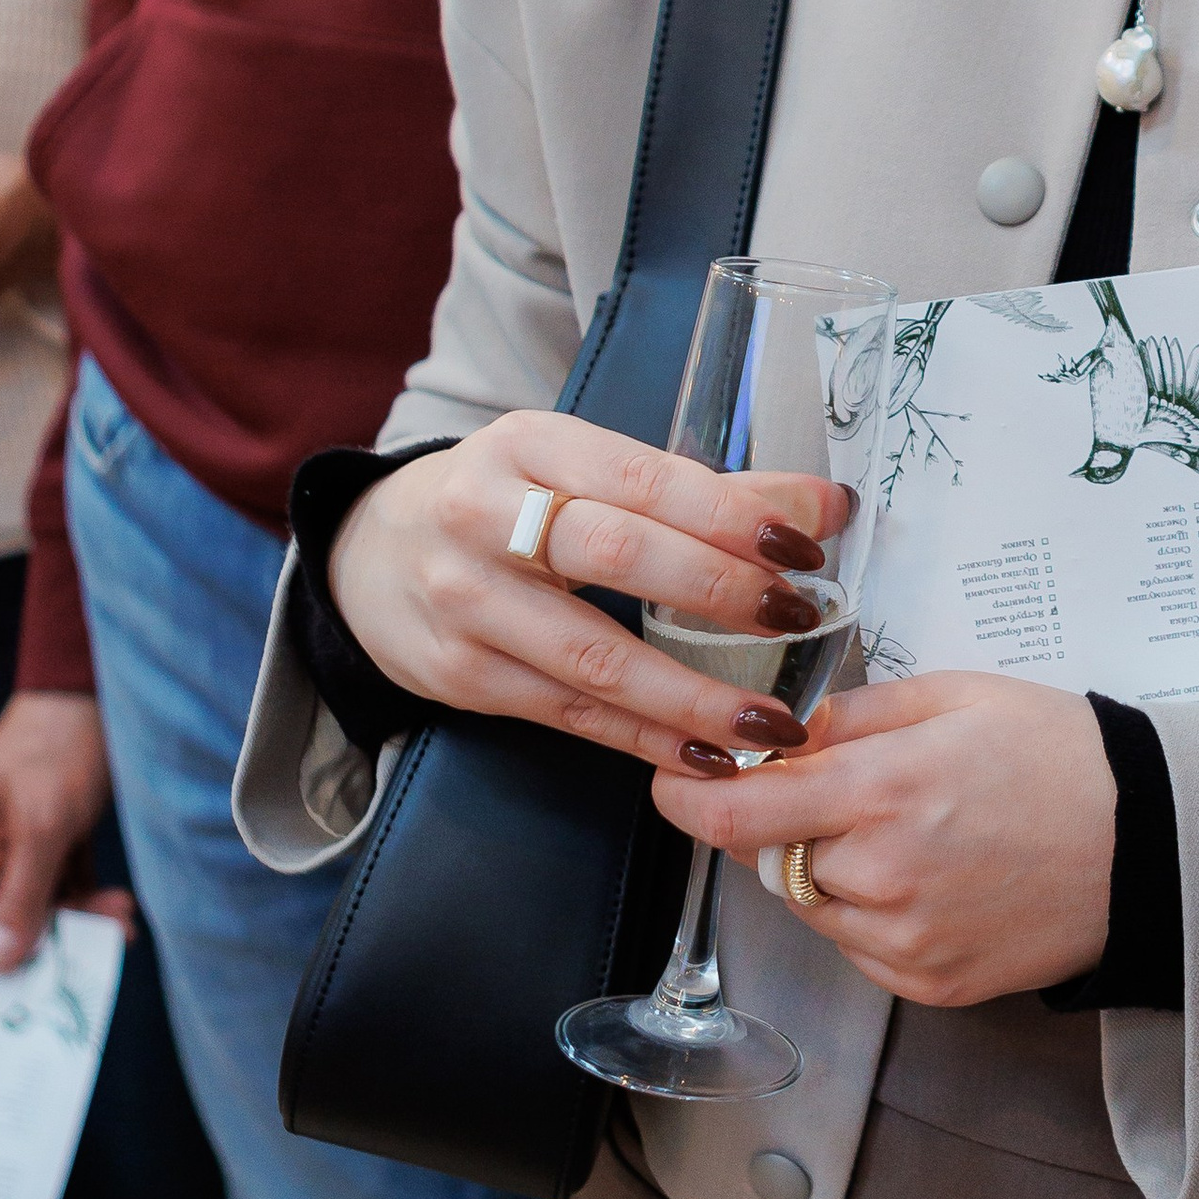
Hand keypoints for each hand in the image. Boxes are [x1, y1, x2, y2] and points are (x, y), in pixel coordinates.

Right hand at [0, 690, 134, 972]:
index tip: (33, 988)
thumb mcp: (43, 820)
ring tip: (123, 920)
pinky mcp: (57, 839)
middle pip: (10, 918)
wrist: (102, 689)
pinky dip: (92, 901)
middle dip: (55, 935)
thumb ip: (23, 892)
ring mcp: (21, 846)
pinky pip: (69, 887)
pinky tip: (120, 911)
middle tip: (103, 945)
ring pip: (47, 906)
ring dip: (82, 918)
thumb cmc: (60, 745)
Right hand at [326, 411, 856, 772]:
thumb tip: (825, 508)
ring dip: (692, 697)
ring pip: (592, 655)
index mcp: (528, 444)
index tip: (803, 550)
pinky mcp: (460, 676)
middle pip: (615, 555)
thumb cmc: (507, 504)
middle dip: (717, 592)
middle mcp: (484, 515)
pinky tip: (707, 755)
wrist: (373, 555)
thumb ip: (704, 491)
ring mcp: (464, 601)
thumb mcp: (582, 468)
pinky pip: (569, 714)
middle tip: (797, 622)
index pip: (642, 477)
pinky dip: (646, 740)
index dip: (728, 515)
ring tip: (771, 725)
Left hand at [653, 672, 1115, 1005]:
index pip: (737, 808)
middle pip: (769, 856)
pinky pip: (857, 946)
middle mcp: (882, 876)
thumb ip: (855, 715)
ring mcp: (903, 941)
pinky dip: (868, 914)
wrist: (1150, 846)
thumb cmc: (1061, 757)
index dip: (687, 794)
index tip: (670, 779)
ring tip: (907, 834)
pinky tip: (931, 878)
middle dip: (785, 823)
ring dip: (826, 870)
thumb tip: (783, 734)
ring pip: (810, 903)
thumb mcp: (957, 695)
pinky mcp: (927, 985)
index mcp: (883, 791)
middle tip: (851, 792)